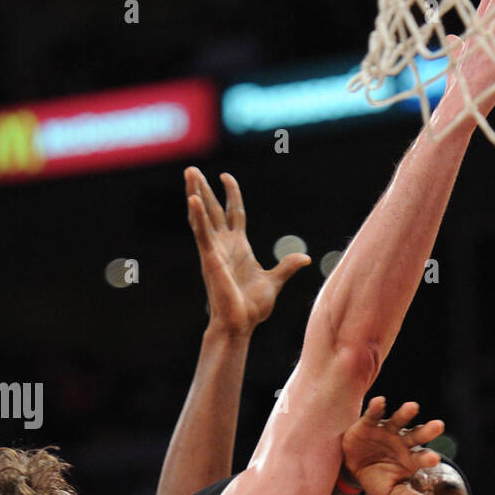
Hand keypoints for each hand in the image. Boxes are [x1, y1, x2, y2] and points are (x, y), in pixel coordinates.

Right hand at [185, 166, 309, 335]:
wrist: (241, 324)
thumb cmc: (253, 307)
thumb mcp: (274, 281)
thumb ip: (286, 267)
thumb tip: (305, 258)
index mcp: (239, 247)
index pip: (233, 213)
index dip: (231, 194)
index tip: (226, 176)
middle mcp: (224, 245)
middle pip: (213, 210)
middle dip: (204, 189)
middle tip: (192, 169)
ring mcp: (215, 250)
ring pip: (203, 216)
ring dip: (195, 194)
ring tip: (188, 173)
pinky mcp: (210, 259)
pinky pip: (202, 234)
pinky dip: (198, 216)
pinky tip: (193, 199)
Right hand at [342, 397, 444, 494]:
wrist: (351, 468)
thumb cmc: (377, 478)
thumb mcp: (392, 492)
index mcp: (410, 458)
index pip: (421, 458)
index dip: (427, 458)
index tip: (434, 459)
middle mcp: (402, 442)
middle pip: (417, 435)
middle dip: (427, 431)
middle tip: (439, 426)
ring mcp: (387, 430)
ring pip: (398, 421)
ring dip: (405, 413)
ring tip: (412, 407)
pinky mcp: (369, 423)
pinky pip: (374, 414)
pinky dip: (376, 408)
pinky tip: (380, 401)